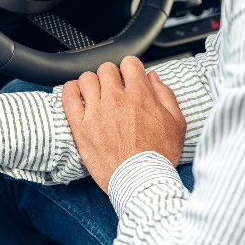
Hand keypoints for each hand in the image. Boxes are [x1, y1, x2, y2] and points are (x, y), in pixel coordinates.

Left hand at [61, 56, 185, 193]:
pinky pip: (68, 96)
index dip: (130, 70)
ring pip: (86, 79)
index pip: (129, 63)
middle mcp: (116, 99)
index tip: (129, 79)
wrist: (142, 181)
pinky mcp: (80, 127)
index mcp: (140, 95)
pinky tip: (77, 96)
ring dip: (92, 84)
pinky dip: (70, 91)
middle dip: (111, 76)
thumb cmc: (160, 155)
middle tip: (114, 91)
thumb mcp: (176, 122)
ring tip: (96, 96)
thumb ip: (165, 95)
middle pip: (106, 69)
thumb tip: (153, 77)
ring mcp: (96, 112)